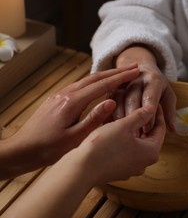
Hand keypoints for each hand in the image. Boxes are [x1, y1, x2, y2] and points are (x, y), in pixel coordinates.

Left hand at [11, 65, 139, 165]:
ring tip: (122, 74)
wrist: (21, 150)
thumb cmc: (48, 148)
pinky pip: (80, 86)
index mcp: (73, 102)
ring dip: (106, 76)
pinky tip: (101, 86)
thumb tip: (112, 100)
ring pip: (88, 80)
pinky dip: (95, 82)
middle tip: (134, 67)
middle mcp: (66, 94)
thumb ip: (95, 119)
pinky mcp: (57, 99)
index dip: (121, 77)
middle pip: (96, 77)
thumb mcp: (75, 138)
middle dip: (116, 72)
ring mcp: (60, 95)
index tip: (136, 71)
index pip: (103, 85)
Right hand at [79, 105, 165, 183]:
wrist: (80, 170)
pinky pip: (126, 152)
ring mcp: (131, 169)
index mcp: (151, 152)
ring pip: (136, 144)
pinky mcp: (119, 171)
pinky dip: (124, 141)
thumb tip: (152, 108)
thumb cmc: (103, 146)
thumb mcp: (124, 125)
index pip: (160, 128)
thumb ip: (140, 115)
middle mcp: (144, 164)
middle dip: (144, 122)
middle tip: (139, 106)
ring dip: (133, 131)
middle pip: (149, 137)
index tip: (153, 101)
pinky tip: (115, 131)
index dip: (157, 112)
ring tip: (126, 116)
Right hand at [114, 45, 175, 132]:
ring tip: (125, 135)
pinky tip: (114, 128)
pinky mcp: (113, 88)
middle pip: (133, 99)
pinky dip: (112, 116)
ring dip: (122, 119)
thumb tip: (173, 130)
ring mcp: (123, 83)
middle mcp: (136, 79)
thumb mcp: (168, 95)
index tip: (148, 130)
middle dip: (134, 119)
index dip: (148, 114)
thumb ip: (169, 111)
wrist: (141, 66)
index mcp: (153, 80)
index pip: (150, 98)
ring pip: (119, 101)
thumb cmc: (157, 85)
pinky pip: (110, 102)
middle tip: (136, 136)